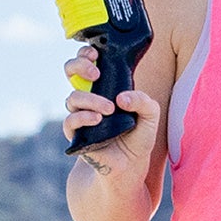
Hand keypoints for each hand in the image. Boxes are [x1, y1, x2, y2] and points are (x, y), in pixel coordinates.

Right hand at [61, 46, 160, 171]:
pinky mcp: (76, 134)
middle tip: (96, 71)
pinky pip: (70, 121)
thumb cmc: (138, 138)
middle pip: (70, 71)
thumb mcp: (151, 117)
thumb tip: (121, 97)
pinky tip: (97, 119)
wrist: (131, 167)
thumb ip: (144, 101)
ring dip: (91, 99)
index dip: (86, 54)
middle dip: (79, 65)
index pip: (88, 62)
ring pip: (72, 97)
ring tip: (109, 109)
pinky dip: (83, 117)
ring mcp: (80, 115)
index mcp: (105, 88)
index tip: (95, 53)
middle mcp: (89, 98)